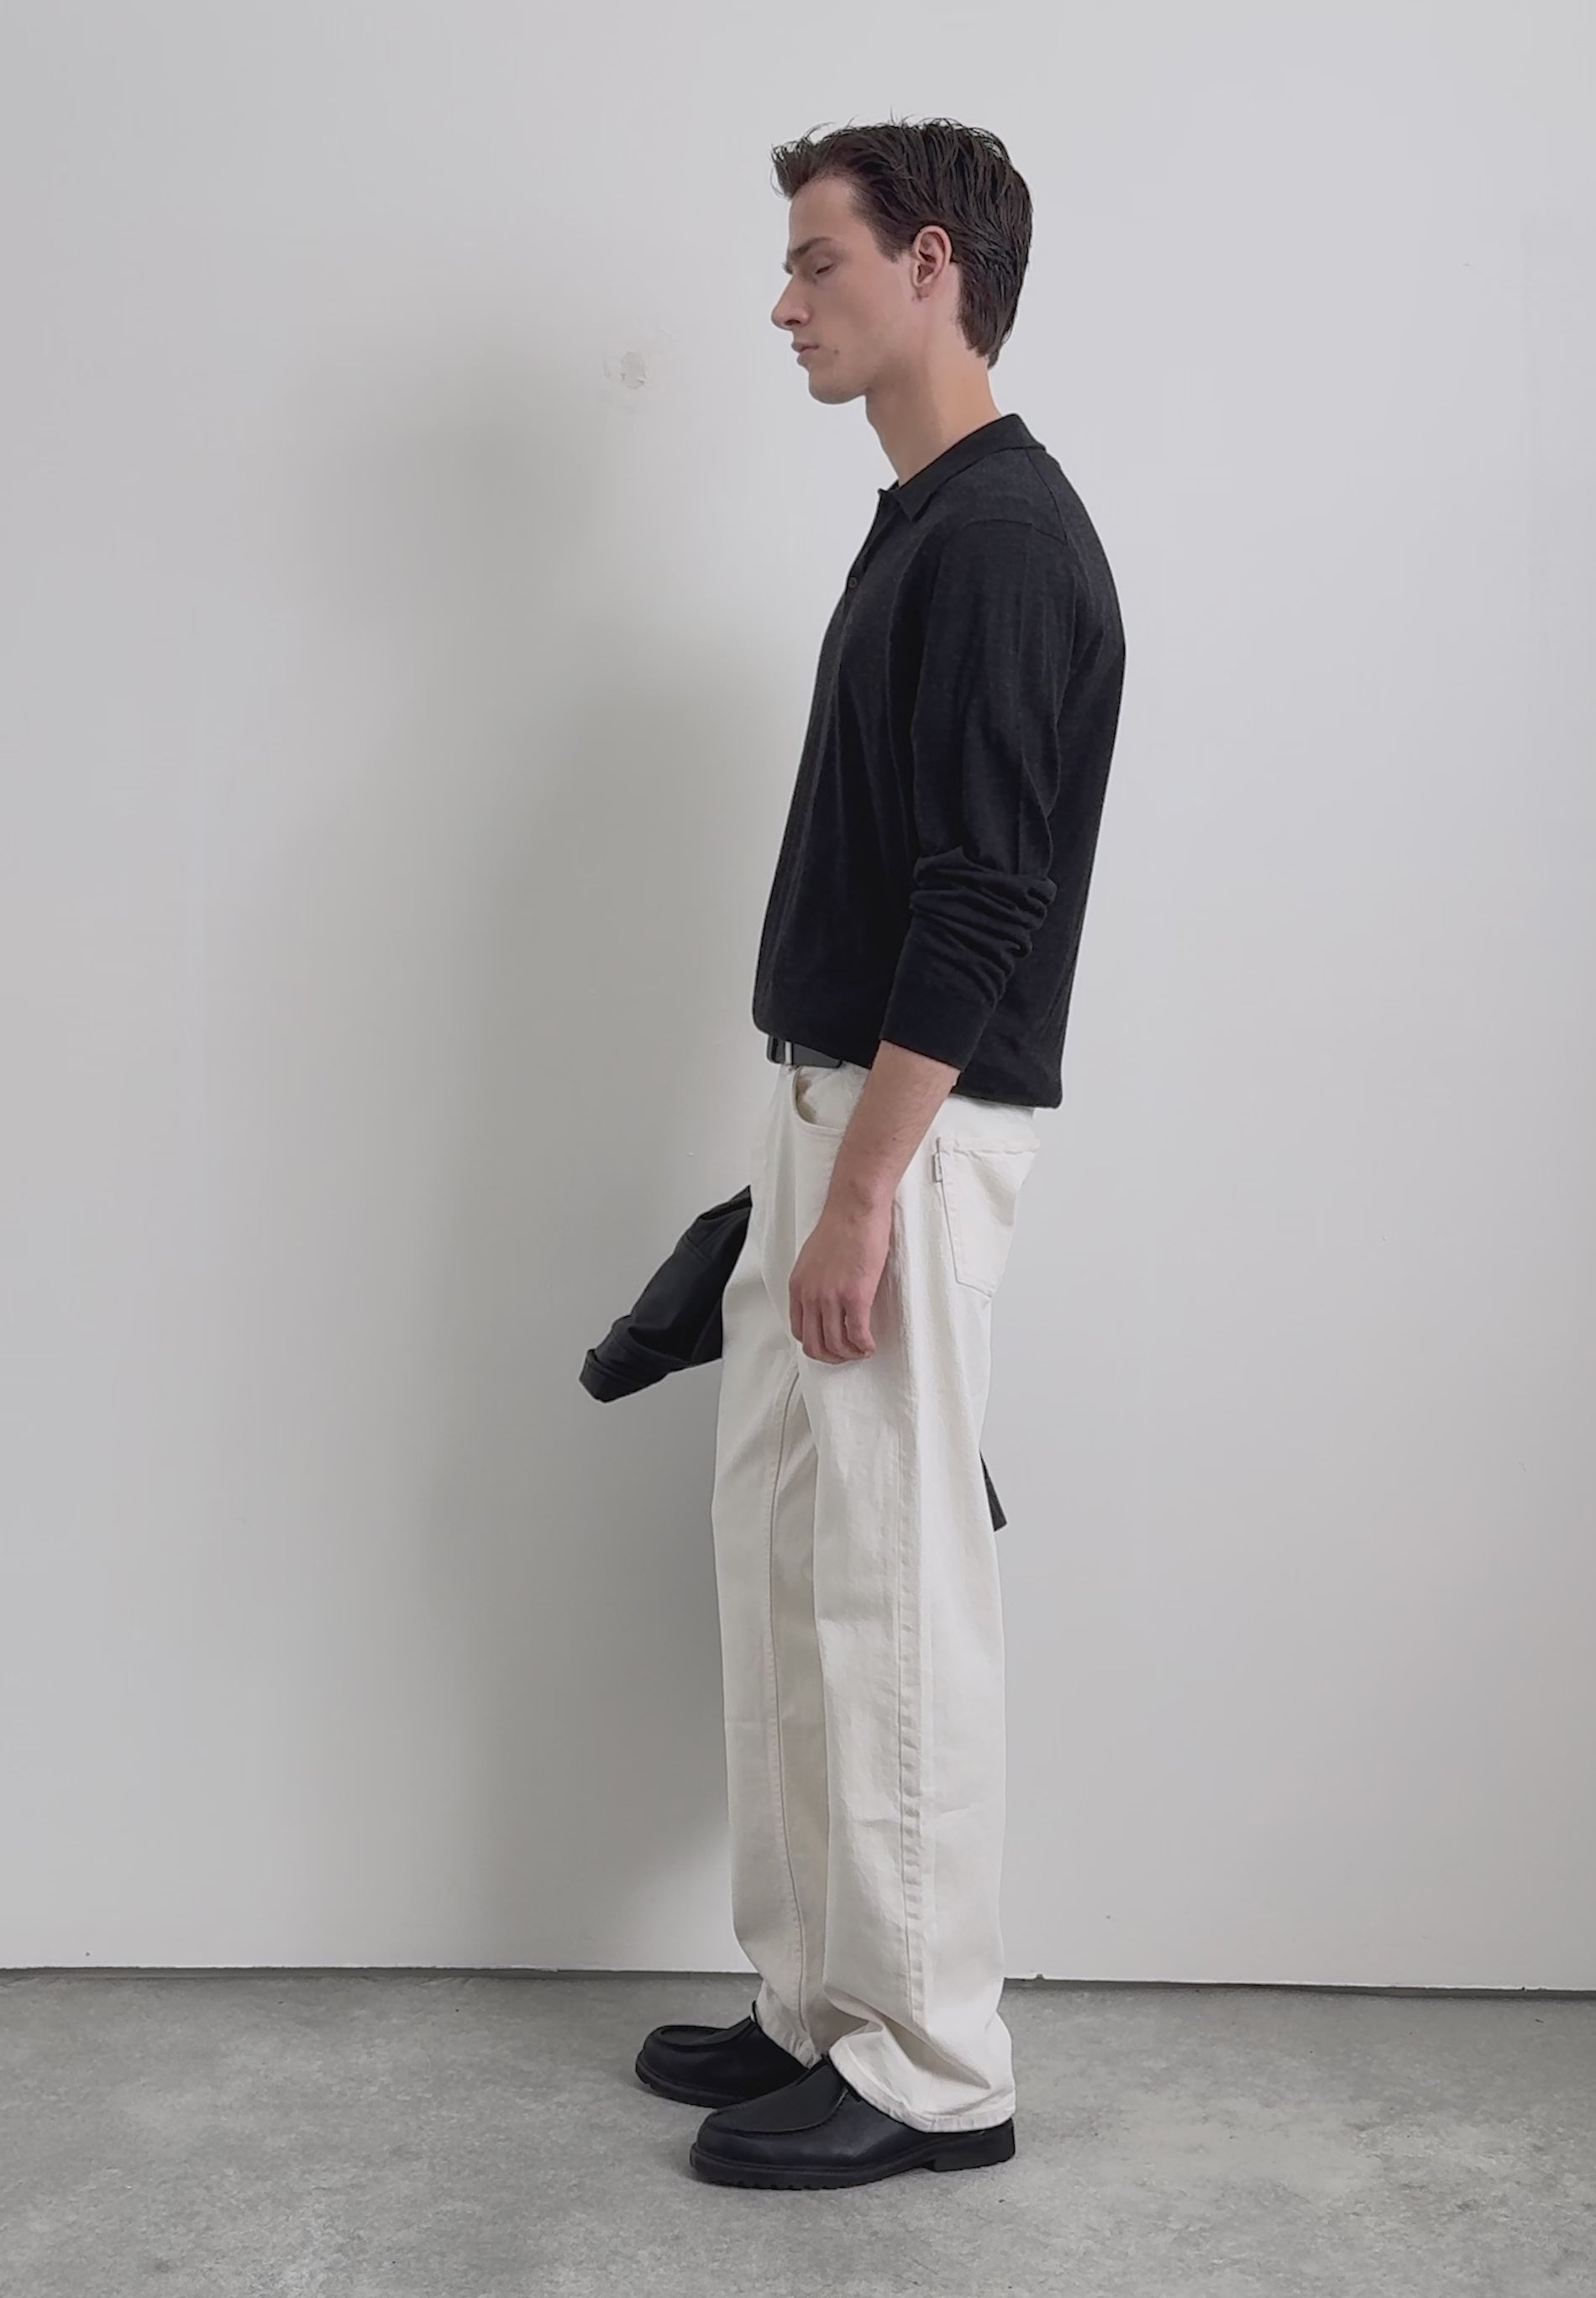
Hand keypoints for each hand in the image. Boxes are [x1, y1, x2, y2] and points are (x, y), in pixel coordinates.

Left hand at [788, 1197, 892, 1362]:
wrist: (854, 1210)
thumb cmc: (840, 1226)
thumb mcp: (813, 1258)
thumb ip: (814, 1281)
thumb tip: (824, 1298)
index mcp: (798, 1287)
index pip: (798, 1330)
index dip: (815, 1344)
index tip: (829, 1344)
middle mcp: (810, 1295)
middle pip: (814, 1344)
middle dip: (832, 1356)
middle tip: (847, 1354)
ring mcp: (831, 1298)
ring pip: (836, 1345)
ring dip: (851, 1354)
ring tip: (862, 1349)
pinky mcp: (855, 1296)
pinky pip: (857, 1335)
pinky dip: (864, 1346)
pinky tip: (870, 1344)